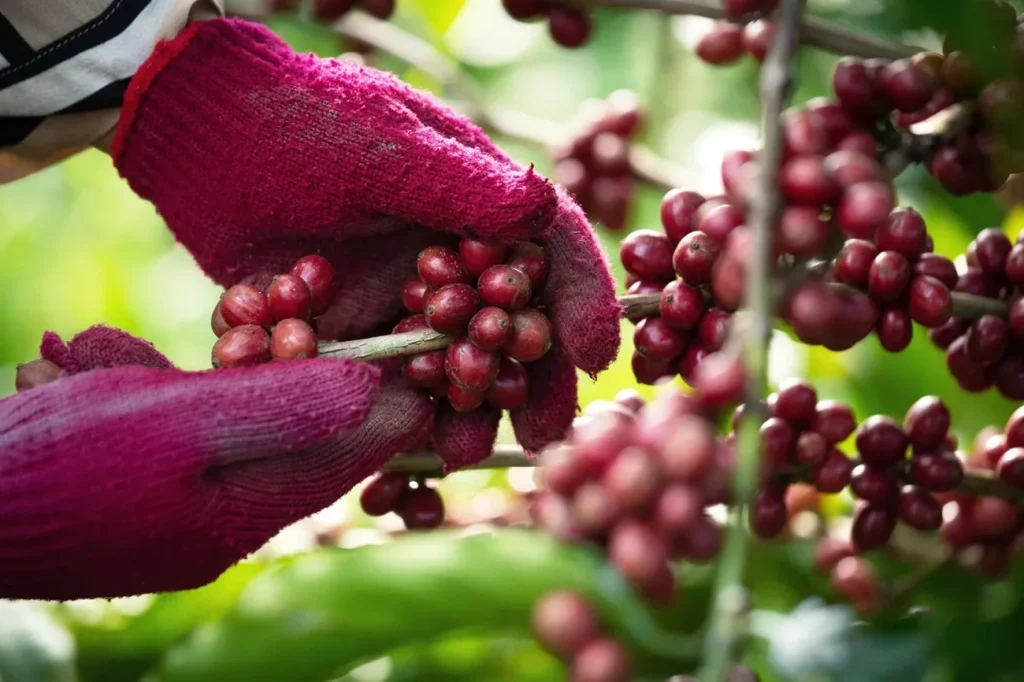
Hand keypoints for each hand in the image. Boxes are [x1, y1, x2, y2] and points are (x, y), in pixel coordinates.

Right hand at [0, 326, 431, 599]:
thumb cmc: (63, 464)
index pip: (351, 453)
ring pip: (224, 425)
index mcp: (251, 510)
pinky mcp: (135, 492)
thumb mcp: (178, 421)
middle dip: (288, 370)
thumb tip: (377, 389)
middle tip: (297, 312)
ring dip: (204, 375)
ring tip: (151, 341)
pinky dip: (147, 389)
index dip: (391, 398)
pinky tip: (92, 362)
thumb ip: (282, 405)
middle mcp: (225, 520)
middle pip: (294, 437)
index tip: (424, 344)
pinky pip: (168, 431)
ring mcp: (178, 510)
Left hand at [112, 18, 620, 468]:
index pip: (549, 249)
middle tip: (537, 438)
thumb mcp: (387, 148)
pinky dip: (389, 408)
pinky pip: (384, 375)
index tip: (594, 360)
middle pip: (509, 321)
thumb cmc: (304, 121)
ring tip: (456, 457)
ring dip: (460, 410)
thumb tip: (541, 206)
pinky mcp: (354, 321)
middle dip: (526, 381)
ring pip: (450, 362)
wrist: (205, 136)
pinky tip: (389, 443)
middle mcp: (450, 250)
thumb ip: (460, 186)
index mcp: (477, 199)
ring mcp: (402, 290)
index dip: (580, 303)